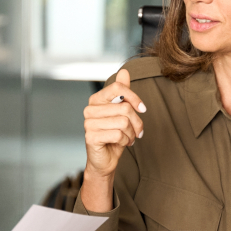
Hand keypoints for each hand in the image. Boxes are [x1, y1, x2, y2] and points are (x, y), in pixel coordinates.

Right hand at [81, 68, 145, 212]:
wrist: (105, 160)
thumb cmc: (114, 135)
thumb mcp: (121, 112)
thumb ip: (122, 92)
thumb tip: (124, 71)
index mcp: (96, 100)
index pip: (117, 88)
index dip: (134, 97)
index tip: (143, 109)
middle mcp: (89, 110)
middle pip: (125, 107)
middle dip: (137, 122)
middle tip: (138, 131)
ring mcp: (88, 123)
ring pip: (123, 122)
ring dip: (132, 133)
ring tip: (129, 137)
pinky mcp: (90, 137)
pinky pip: (118, 134)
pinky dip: (126, 141)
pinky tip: (123, 143)